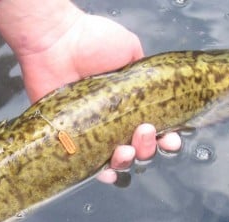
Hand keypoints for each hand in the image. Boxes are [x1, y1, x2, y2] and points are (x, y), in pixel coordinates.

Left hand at [0, 0, 180, 182]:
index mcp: (132, 102)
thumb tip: (160, 88)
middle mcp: (114, 120)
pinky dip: (101, 173)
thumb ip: (147, 72)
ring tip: (125, 148)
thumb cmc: (91, 41)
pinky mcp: (70, 140)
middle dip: (148, 147)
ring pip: (117, 161)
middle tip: (144, 131)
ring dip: (128, 159)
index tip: (172, 138)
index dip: (167, 137)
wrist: (56, 44)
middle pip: (139, 149)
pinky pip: (87, 167)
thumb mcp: (130, 49)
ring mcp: (92, 133)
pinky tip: (107, 170)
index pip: (155, 127)